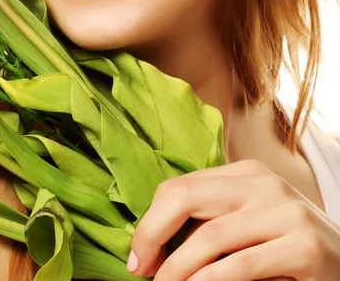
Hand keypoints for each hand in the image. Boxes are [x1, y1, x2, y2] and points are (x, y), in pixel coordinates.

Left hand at [127, 159, 339, 279]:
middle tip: (140, 268)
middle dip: (151, 234)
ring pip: (209, 236)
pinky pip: (240, 266)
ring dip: (177, 269)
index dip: (150, 221)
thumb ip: (210, 220)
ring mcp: (287, 211)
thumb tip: (150, 240)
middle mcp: (264, 184)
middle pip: (185, 197)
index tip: (138, 255)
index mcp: (245, 173)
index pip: (180, 187)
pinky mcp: (305, 245)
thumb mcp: (247, 224)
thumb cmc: (287, 248)